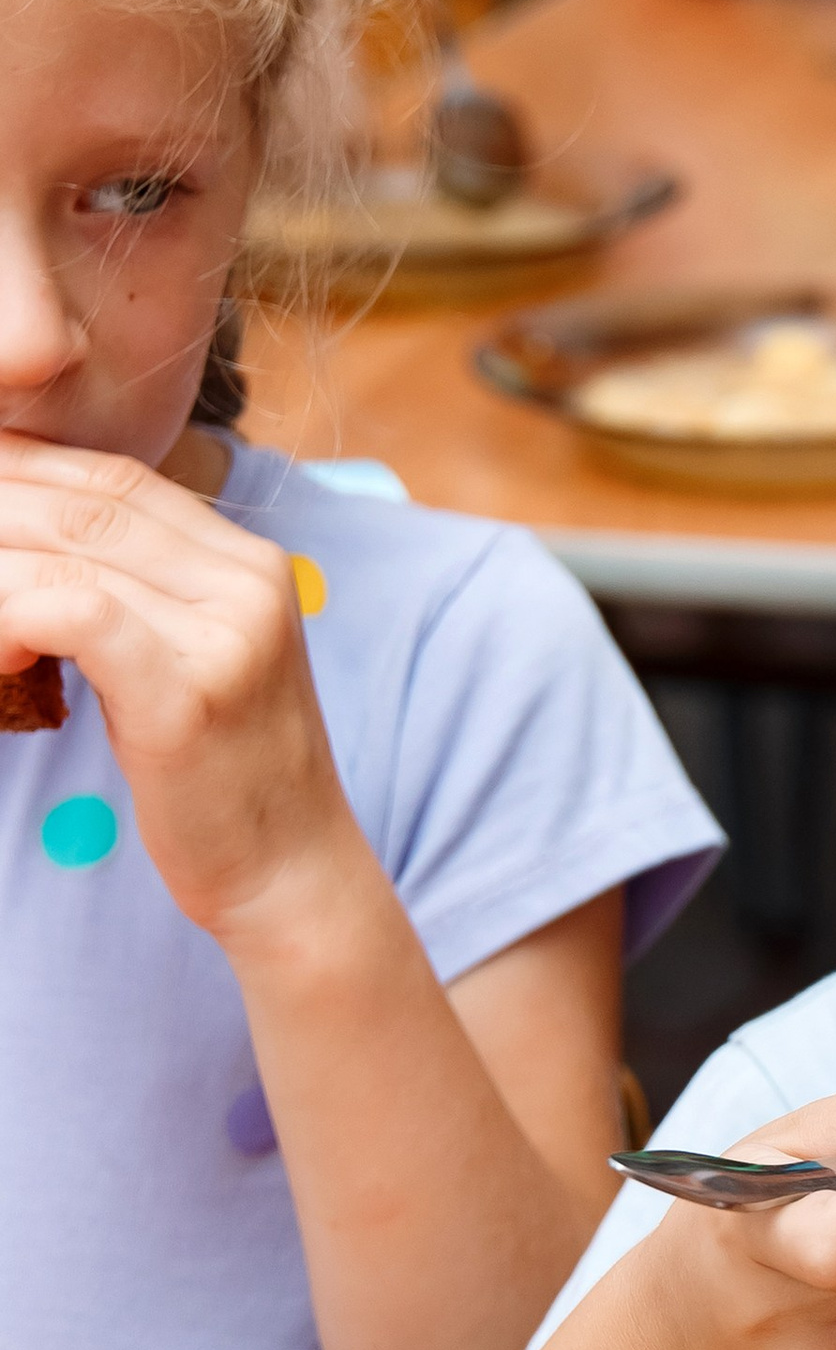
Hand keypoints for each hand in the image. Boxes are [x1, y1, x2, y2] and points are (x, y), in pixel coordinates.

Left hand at [0, 434, 362, 942]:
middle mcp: (247, 581)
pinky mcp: (189, 694)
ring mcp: (226, 634)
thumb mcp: (190, 663)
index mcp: (250, 562)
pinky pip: (71, 614)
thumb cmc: (222, 781)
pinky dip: (9, 621)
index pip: (112, 475)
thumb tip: (25, 549)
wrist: (293, 876)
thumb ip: (136, 597)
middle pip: (81, 503)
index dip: (22, 473)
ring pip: (64, 552)